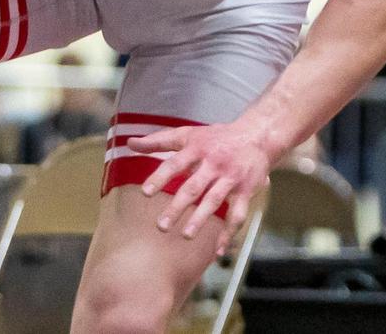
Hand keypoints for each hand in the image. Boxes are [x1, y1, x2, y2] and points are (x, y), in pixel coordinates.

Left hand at [127, 122, 272, 255]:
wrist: (256, 137)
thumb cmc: (214, 138)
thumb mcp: (186, 134)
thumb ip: (158, 141)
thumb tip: (129, 142)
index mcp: (196, 149)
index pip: (175, 164)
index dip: (160, 177)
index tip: (145, 192)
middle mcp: (214, 164)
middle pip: (193, 187)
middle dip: (177, 207)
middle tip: (160, 226)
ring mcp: (230, 178)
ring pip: (214, 201)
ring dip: (200, 220)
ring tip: (185, 236)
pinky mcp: (246, 191)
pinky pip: (238, 215)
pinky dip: (228, 234)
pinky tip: (218, 251)